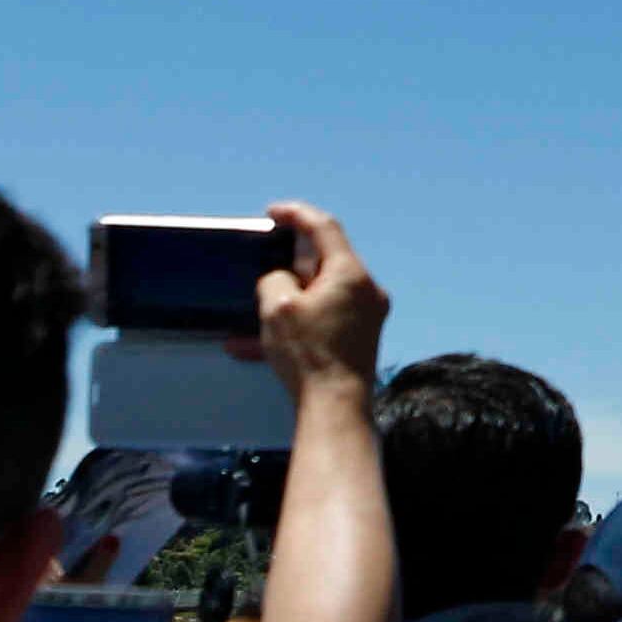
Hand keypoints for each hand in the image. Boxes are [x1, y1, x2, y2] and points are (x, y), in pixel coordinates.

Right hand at [247, 202, 387, 395]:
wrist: (336, 409)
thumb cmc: (309, 356)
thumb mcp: (278, 308)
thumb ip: (275, 280)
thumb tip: (281, 280)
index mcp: (351, 273)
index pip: (324, 227)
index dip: (296, 214)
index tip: (273, 213)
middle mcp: (366, 290)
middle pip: (326, 262)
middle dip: (290, 264)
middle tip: (266, 264)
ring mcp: (367, 316)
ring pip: (320, 295)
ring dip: (287, 301)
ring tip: (256, 313)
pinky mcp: (360, 339)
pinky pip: (323, 320)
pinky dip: (295, 325)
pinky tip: (253, 348)